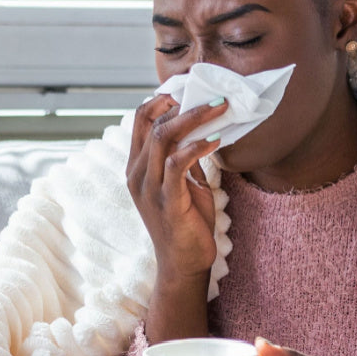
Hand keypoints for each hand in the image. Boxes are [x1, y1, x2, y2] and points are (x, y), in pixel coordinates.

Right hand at [126, 93, 227, 282]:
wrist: (184, 265)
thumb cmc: (187, 224)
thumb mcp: (183, 185)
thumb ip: (184, 160)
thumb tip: (200, 132)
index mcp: (137, 168)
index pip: (139, 120)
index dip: (161, 100)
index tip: (189, 90)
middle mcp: (137, 175)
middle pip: (150, 122)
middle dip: (183, 103)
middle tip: (214, 96)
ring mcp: (150, 188)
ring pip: (162, 137)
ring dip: (193, 118)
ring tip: (219, 109)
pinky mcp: (167, 202)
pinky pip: (178, 164)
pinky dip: (197, 147)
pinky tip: (216, 141)